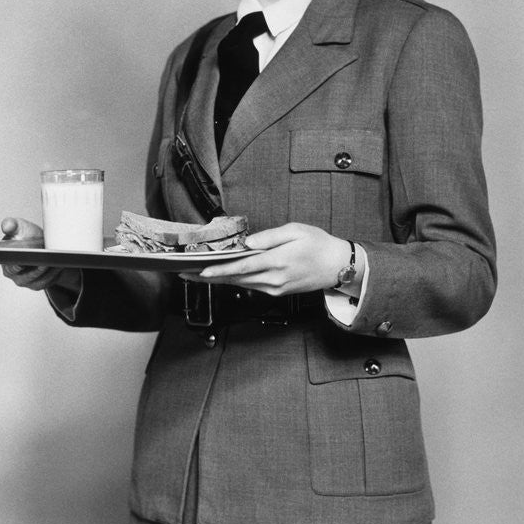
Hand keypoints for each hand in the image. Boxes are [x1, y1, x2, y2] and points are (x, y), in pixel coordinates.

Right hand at [0, 216, 78, 292]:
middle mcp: (15, 275)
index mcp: (6, 263)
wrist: (41, 243)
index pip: (10, 267)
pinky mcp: (40, 283)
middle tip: (45, 261)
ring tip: (55, 261)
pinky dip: (54, 274)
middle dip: (36, 269)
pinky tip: (60, 265)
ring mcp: (27, 281)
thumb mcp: (19, 227)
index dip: (16, 266)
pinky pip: (48, 281)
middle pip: (26, 276)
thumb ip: (11, 225)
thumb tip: (7, 226)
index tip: (23, 263)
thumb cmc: (27, 235)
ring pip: (39, 279)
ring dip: (48, 272)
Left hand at [193, 223, 350, 295]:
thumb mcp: (296, 231)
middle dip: (209, 277)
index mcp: (277, 261)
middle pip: (235, 279)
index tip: (202, 271)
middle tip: (185, 273)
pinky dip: (234, 281)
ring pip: (240, 284)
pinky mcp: (276, 292)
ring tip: (196, 274)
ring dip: (218, 280)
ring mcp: (274, 288)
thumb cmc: (319, 244)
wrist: (338, 266)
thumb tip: (248, 243)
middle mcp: (273, 279)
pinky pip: (250, 286)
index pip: (242, 267)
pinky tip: (221, 275)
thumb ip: (270, 237)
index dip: (220, 270)